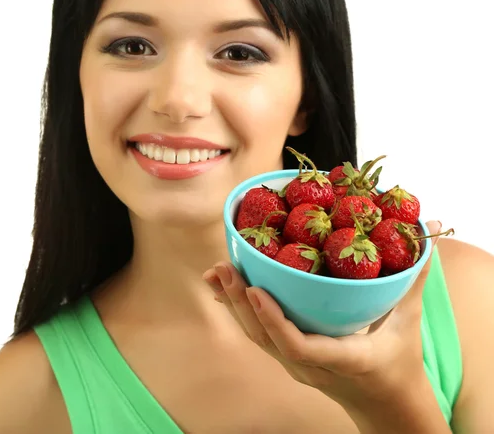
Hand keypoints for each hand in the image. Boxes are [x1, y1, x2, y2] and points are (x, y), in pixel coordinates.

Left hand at [203, 220, 450, 431]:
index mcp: (343, 359)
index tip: (255, 290)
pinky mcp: (289, 359)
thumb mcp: (409, 324)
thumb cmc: (400, 363)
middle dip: (240, 304)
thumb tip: (427, 236)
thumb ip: (413, 281)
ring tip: (215, 273)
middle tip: (223, 268)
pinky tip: (225, 290)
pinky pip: (259, 336)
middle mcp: (311, 366)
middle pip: (267, 339)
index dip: (274, 320)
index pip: (300, 347)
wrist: (388, 407)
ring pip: (257, 338)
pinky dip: (240, 312)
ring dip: (233, 305)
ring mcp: (296, 366)